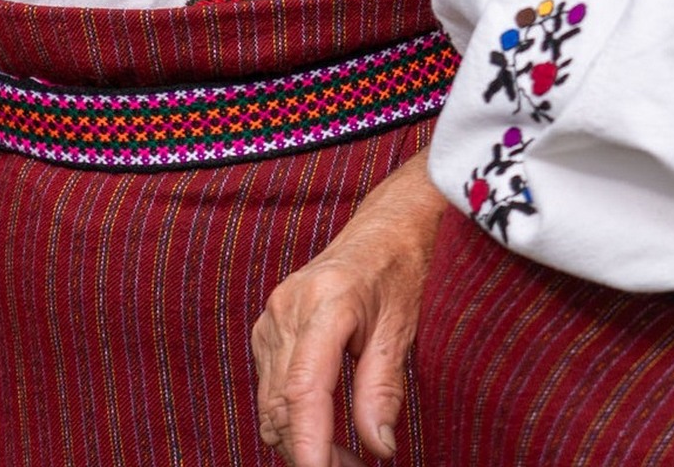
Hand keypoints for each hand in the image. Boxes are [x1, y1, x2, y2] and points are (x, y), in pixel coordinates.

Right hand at [252, 159, 444, 466]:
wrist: (383, 230)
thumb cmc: (401, 272)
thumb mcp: (404, 329)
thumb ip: (383, 389)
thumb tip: (378, 448)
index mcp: (325, 305)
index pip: (305, 391)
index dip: (309, 444)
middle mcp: (287, 309)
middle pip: (281, 403)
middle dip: (309, 450)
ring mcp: (272, 317)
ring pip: (270, 400)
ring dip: (299, 438)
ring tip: (344, 457)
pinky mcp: (269, 327)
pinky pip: (270, 385)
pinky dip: (291, 416)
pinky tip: (324, 427)